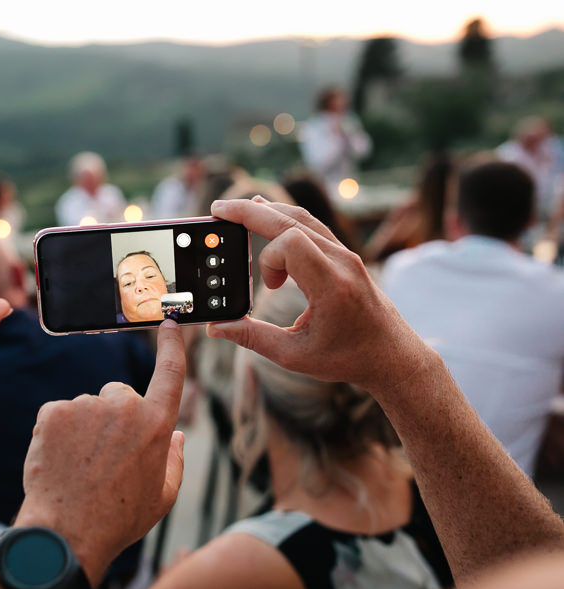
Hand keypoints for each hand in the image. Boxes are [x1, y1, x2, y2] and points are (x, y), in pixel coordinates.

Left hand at [13, 321, 186, 587]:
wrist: (66, 534)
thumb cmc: (118, 519)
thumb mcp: (162, 496)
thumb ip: (174, 460)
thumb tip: (176, 436)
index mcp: (156, 424)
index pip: (170, 372)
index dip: (171, 345)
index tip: (168, 324)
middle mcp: (124, 406)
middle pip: (118, 394)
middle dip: (112, 417)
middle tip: (103, 457)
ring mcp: (87, 406)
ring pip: (86, 407)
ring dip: (83, 428)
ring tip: (79, 467)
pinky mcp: (54, 411)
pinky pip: (58, 413)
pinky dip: (56, 432)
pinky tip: (59, 460)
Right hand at [206, 197, 429, 392]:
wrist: (393, 356)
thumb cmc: (348, 358)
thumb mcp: (295, 355)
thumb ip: (252, 338)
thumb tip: (215, 328)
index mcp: (332, 286)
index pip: (291, 243)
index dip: (267, 258)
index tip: (270, 286)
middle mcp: (342, 262)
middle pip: (291, 219)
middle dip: (251, 212)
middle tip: (218, 209)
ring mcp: (346, 255)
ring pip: (302, 218)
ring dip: (268, 212)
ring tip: (239, 210)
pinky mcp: (345, 256)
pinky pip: (312, 227)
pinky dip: (286, 220)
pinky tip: (269, 216)